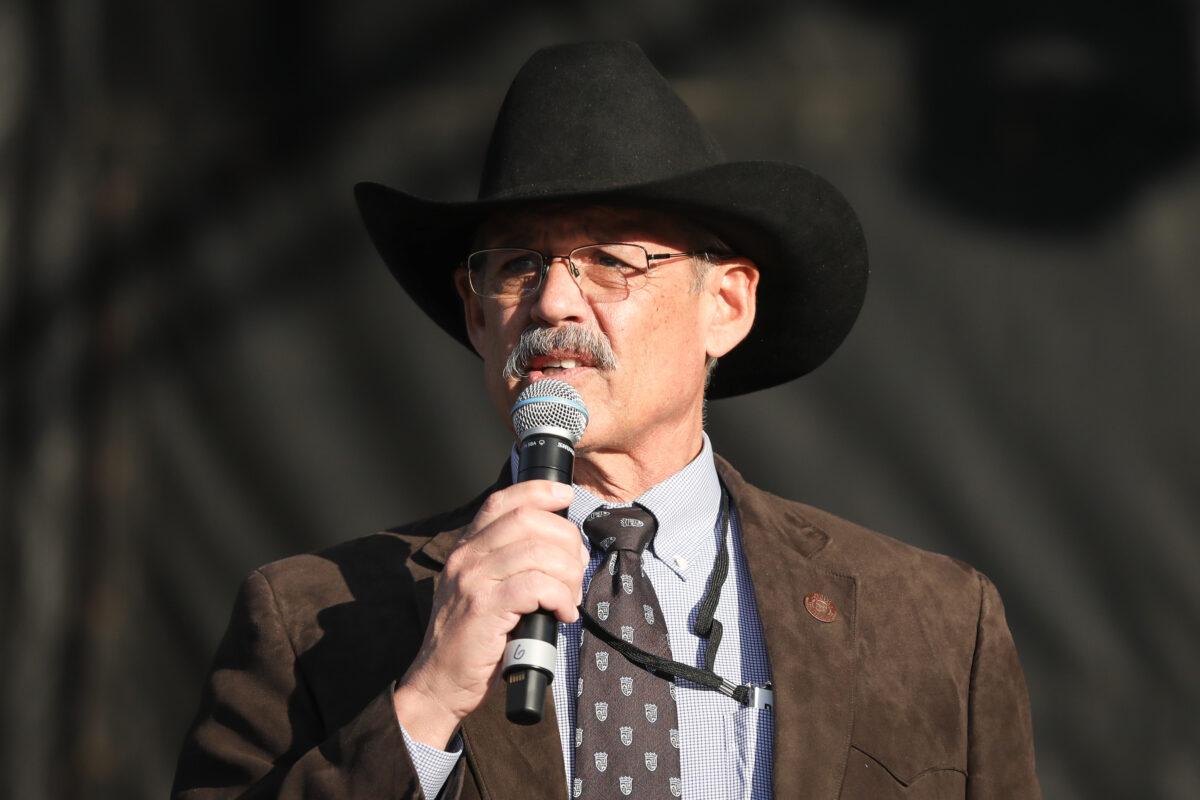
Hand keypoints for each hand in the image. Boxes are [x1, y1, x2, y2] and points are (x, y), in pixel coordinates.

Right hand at [393, 480, 586, 747]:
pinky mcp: (485, 609)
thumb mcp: (481, 589)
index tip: (565, 497)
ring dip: (568, 574)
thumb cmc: (472, 638)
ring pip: (538, 552)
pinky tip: (563, 614)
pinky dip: (561, 597)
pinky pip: (537, 587)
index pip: (503, 501)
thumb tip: (559, 546)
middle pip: (529, 521)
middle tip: (576, 570)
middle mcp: (466, 557)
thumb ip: (507, 562)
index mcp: (467, 548)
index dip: (539, 492)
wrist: (438, 682)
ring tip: (570, 598)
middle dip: (566, 540)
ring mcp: (473, 581)